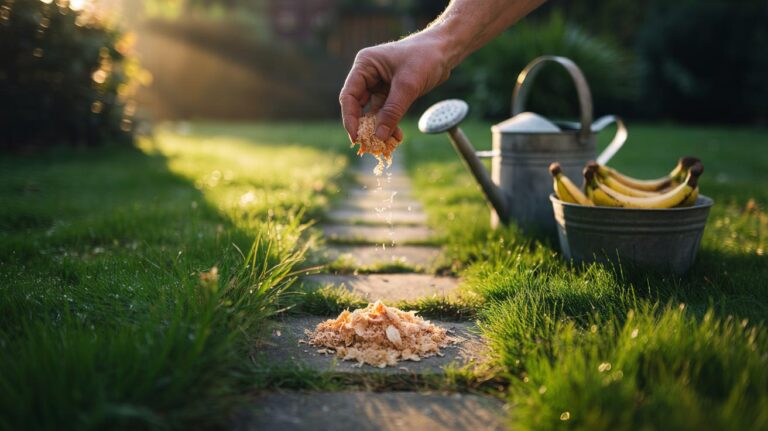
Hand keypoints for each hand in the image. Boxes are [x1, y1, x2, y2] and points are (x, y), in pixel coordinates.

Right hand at [339, 31, 453, 142]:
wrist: (445, 52)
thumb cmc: (425, 58)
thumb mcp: (408, 85)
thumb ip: (392, 111)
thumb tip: (378, 136)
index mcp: (364, 65)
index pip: (349, 95)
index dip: (350, 118)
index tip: (356, 137)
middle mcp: (368, 75)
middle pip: (358, 106)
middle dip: (365, 126)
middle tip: (369, 145)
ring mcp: (378, 85)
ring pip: (372, 113)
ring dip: (379, 128)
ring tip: (387, 144)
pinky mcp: (390, 93)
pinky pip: (385, 113)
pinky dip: (390, 125)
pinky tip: (397, 137)